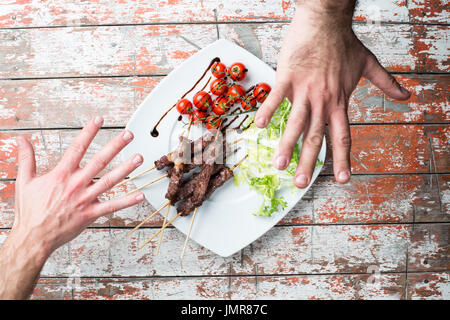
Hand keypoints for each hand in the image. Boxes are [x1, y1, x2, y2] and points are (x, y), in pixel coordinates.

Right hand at [12, 116, 144, 259]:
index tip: (99, 120)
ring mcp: (85, 199)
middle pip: (99, 161)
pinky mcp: (91, 214)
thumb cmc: (30, 211)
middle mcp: (76, 184)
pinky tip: (141, 195)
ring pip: (110, 181)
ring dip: (126, 169)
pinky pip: (112, 206)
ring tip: (139, 158)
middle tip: (129, 135)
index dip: (89, 132)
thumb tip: (21, 139)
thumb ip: (26, 159)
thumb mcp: (25, 181)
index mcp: (61, 174)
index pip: (77, 147)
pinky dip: (127, 201)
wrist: (33, 237)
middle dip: (115, 146)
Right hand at [254, 1, 409, 187]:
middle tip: (300, 184)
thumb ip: (387, 84)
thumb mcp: (369, 64)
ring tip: (278, 165)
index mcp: (339, 101)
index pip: (341, 137)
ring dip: (286, 146)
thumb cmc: (344, 42)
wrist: (326, 20)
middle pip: (315, 137)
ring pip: (295, 122)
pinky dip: (267, 111)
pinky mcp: (287, 76)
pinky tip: (259, 127)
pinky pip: (276, 97)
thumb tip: (406, 97)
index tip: (342, 180)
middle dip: (308, 163)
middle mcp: (323, 100)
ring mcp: (304, 89)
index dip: (342, 160)